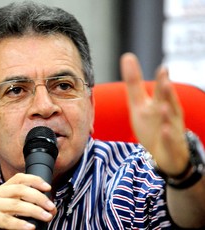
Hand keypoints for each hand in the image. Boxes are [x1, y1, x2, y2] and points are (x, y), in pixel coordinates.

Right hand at [0, 173, 56, 228]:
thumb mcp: (5, 201)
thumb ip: (20, 200)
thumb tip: (46, 206)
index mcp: (2, 188)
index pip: (19, 178)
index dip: (35, 180)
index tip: (48, 187)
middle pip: (20, 190)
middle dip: (39, 197)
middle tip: (51, 206)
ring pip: (16, 205)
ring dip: (35, 210)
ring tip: (47, 216)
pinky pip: (6, 221)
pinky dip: (20, 224)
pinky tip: (31, 227)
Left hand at [120, 53, 189, 176]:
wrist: (163, 152)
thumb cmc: (152, 124)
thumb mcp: (139, 103)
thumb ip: (134, 82)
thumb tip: (127, 56)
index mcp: (160, 103)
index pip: (160, 91)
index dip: (162, 81)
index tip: (163, 69)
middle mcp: (168, 114)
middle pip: (168, 103)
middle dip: (167, 92)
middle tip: (165, 81)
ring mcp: (171, 130)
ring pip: (170, 121)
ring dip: (167, 114)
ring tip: (163, 106)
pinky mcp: (171, 145)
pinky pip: (170, 141)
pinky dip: (167, 136)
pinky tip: (164, 131)